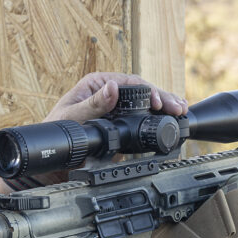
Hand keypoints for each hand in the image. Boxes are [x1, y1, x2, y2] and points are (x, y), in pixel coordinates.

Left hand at [44, 72, 187, 122]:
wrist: (54, 155)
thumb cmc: (57, 131)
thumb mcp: (72, 116)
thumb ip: (93, 103)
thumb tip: (112, 87)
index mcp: (97, 84)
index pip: (129, 82)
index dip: (148, 90)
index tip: (158, 101)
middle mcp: (109, 92)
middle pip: (142, 91)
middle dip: (163, 97)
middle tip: (179, 107)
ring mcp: (117, 107)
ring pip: (145, 103)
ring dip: (164, 106)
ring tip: (182, 109)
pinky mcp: (121, 122)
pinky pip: (142, 116)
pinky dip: (158, 117)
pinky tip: (171, 118)